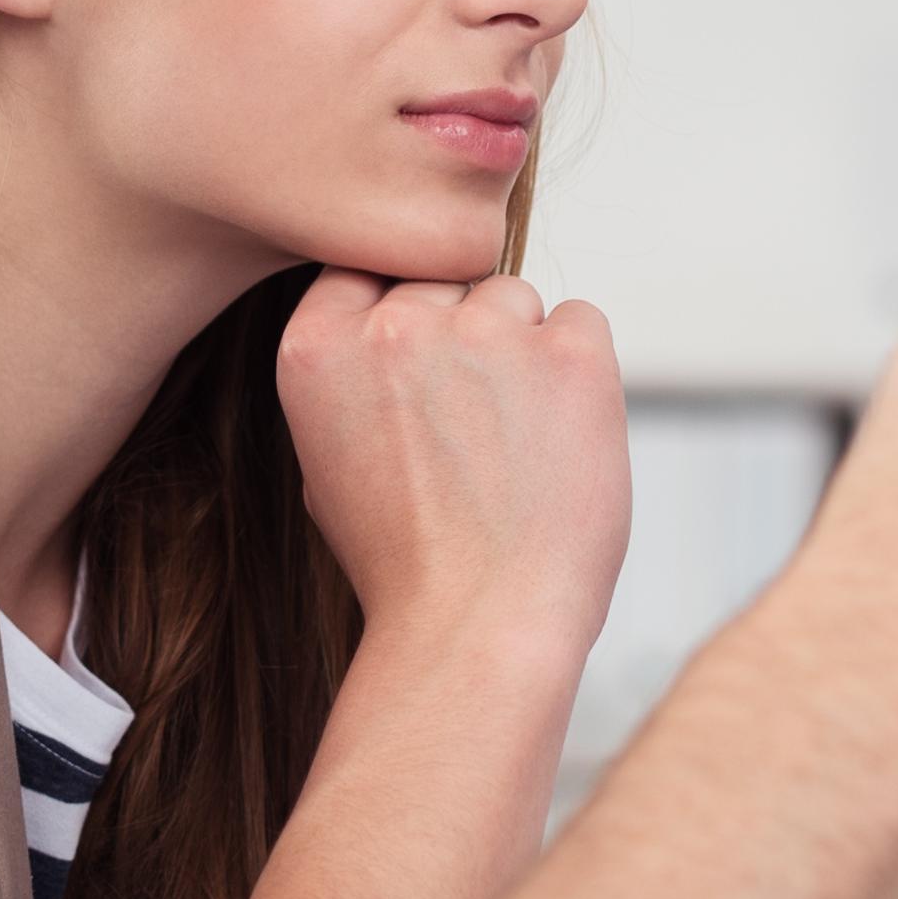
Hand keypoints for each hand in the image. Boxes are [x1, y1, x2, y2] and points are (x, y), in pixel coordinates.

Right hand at [276, 270, 631, 669]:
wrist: (478, 628)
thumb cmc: (404, 565)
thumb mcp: (324, 464)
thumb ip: (349, 378)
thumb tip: (394, 324)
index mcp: (316, 348)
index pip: (365, 269)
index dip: (397, 314)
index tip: (415, 370)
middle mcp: (394, 324)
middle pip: (443, 283)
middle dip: (460, 338)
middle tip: (470, 432)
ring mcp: (484, 333)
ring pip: (513, 298)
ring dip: (521, 353)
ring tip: (514, 448)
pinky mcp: (568, 353)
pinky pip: (581, 321)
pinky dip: (579, 370)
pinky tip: (559, 440)